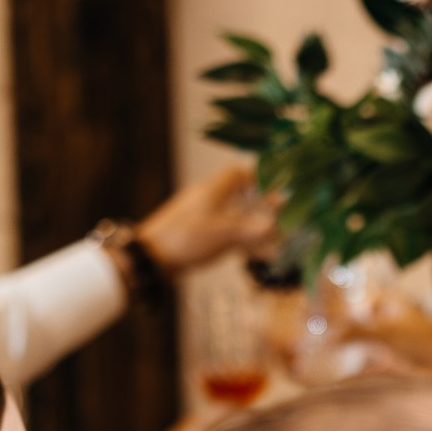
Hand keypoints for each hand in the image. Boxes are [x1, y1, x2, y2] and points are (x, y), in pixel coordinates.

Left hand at [137, 167, 278, 276]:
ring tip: (270, 234)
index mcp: (214, 191)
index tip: (277, 188)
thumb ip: (254, 230)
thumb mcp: (226, 233)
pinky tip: (250, 250)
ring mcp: (202, 217)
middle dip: (259, 204)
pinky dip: (240, 238)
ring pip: (232, 214)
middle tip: (279, 215)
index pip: (238, 174)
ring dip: (251, 222)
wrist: (153, 256)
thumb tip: (278, 226)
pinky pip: (225, 231)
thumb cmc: (188, 237)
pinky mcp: (198, 234)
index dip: (258, 178)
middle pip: (237, 194)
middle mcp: (208, 200)